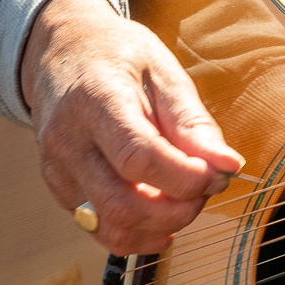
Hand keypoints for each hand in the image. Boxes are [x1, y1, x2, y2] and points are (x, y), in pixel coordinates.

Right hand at [19, 0, 243, 254]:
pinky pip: (98, 228)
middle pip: (120, 203)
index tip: (217, 174)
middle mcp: (67, 139)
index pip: (137, 157)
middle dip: (177, 211)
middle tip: (206, 189)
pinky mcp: (59, 188)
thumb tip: (227, 167)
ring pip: (108, 226)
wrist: (64, 51)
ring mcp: (57, 168)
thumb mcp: (164, 72)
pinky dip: (138, 233)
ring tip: (186, 201)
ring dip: (159, 226)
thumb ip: (193, 122)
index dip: (184, 178)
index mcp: (94, 99)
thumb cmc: (120, 56)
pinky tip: (162, 218)